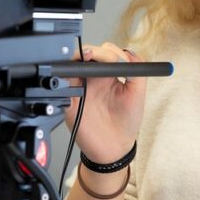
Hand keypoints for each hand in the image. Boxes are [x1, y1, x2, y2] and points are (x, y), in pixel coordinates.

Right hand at [68, 42, 146, 163]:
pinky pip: (61, 85)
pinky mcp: (69, 100)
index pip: (105, 53)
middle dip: (89, 51)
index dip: (106, 51)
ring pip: (71, 65)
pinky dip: (63, 77)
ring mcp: (79, 88)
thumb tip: (128, 53)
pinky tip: (73, 77)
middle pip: (85, 55)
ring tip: (82, 60)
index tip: (110, 56)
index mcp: (109, 74)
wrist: (113, 148)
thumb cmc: (126, 122)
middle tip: (91, 55)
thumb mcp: (138, 95)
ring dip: (74, 60)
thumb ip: (137, 71)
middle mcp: (92, 78)